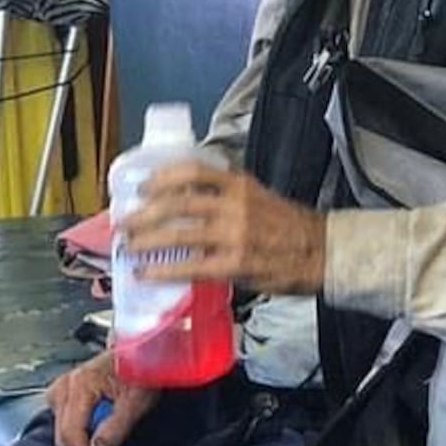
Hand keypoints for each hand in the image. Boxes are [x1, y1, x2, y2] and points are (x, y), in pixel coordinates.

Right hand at [44, 350, 159, 445]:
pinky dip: (73, 428)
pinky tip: (90, 428)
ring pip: (58, 427)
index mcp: (82, 383)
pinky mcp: (64, 389)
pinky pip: (60, 417)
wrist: (142, 354)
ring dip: (76, 439)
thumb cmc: (142, 372)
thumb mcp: (136, 403)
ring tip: (98, 441)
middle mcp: (66, 383)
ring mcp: (63, 385)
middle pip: (61, 432)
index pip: (72, 432)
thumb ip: (116, 428)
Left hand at [120, 162, 325, 294]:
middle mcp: (234, 204)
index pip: (193, 172)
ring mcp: (234, 234)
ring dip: (147, 241)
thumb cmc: (288, 227)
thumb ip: (225, 196)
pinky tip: (148, 273)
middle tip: (125, 223)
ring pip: (178, 233)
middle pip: (177, 203)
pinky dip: (164, 270)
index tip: (142, 186)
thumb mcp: (257, 196)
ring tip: (129, 248)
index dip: (162, 177)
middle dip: (144, 214)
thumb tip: (185, 204)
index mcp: (239, 183)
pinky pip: (191, 266)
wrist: (320, 251)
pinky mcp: (235, 262)